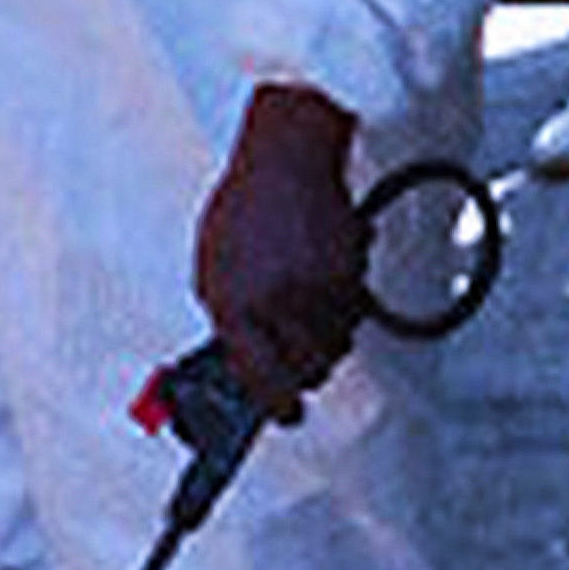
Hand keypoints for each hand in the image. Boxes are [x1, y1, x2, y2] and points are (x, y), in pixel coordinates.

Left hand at [190, 85, 367, 416]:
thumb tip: (243, 361)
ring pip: (336, 345)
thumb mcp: (213, 264)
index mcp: (231, 302)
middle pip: (307, 371)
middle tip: (305, 359)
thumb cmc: (247, 205)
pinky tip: (327, 280)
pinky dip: (345, 306)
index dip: (276, 404)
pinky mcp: (348, 273)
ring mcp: (313, 289)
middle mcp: (272, 301)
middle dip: (308, 370)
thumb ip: (228, 314)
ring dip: (328, 336)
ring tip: (313, 306)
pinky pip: (355, 314)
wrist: (287, 156)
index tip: (288, 413)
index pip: (257, 377)